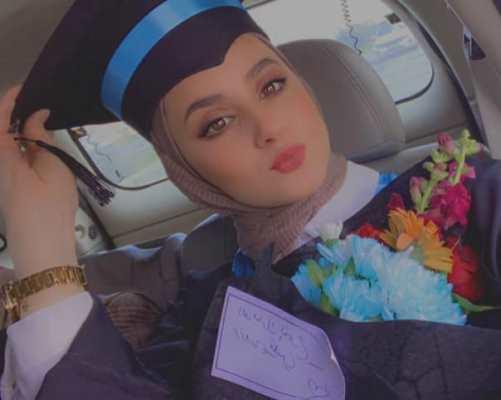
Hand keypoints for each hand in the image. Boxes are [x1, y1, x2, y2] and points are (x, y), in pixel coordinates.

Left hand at [0, 86, 78, 277]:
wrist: (42, 247)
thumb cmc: (49, 206)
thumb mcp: (53, 167)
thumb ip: (40, 139)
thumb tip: (35, 117)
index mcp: (1, 156)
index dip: (10, 99)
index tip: (28, 88)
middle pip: (1, 131)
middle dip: (16, 113)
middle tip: (41, 105)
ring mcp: (1, 177)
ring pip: (6, 145)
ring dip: (21, 130)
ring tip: (45, 122)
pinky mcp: (8, 187)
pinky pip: (11, 157)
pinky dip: (23, 146)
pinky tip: (41, 146)